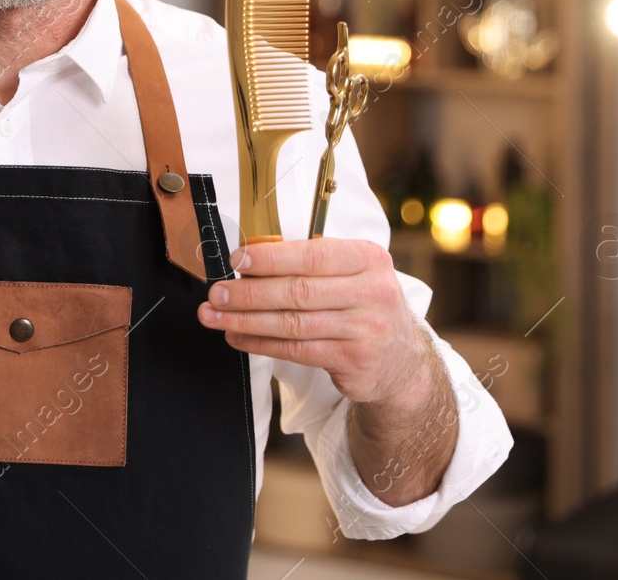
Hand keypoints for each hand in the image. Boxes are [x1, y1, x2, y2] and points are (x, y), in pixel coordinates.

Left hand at [197, 237, 433, 407]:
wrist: (401, 360)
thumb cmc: (363, 306)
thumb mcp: (351, 274)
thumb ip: (310, 265)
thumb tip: (248, 262)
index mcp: (368, 259)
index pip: (312, 255)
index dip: (270, 258)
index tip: (236, 260)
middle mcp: (372, 292)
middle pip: (298, 291)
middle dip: (249, 292)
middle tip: (217, 293)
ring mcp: (366, 329)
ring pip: (293, 324)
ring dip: (247, 320)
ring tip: (216, 317)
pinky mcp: (354, 360)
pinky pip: (297, 350)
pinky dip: (261, 343)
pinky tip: (238, 337)